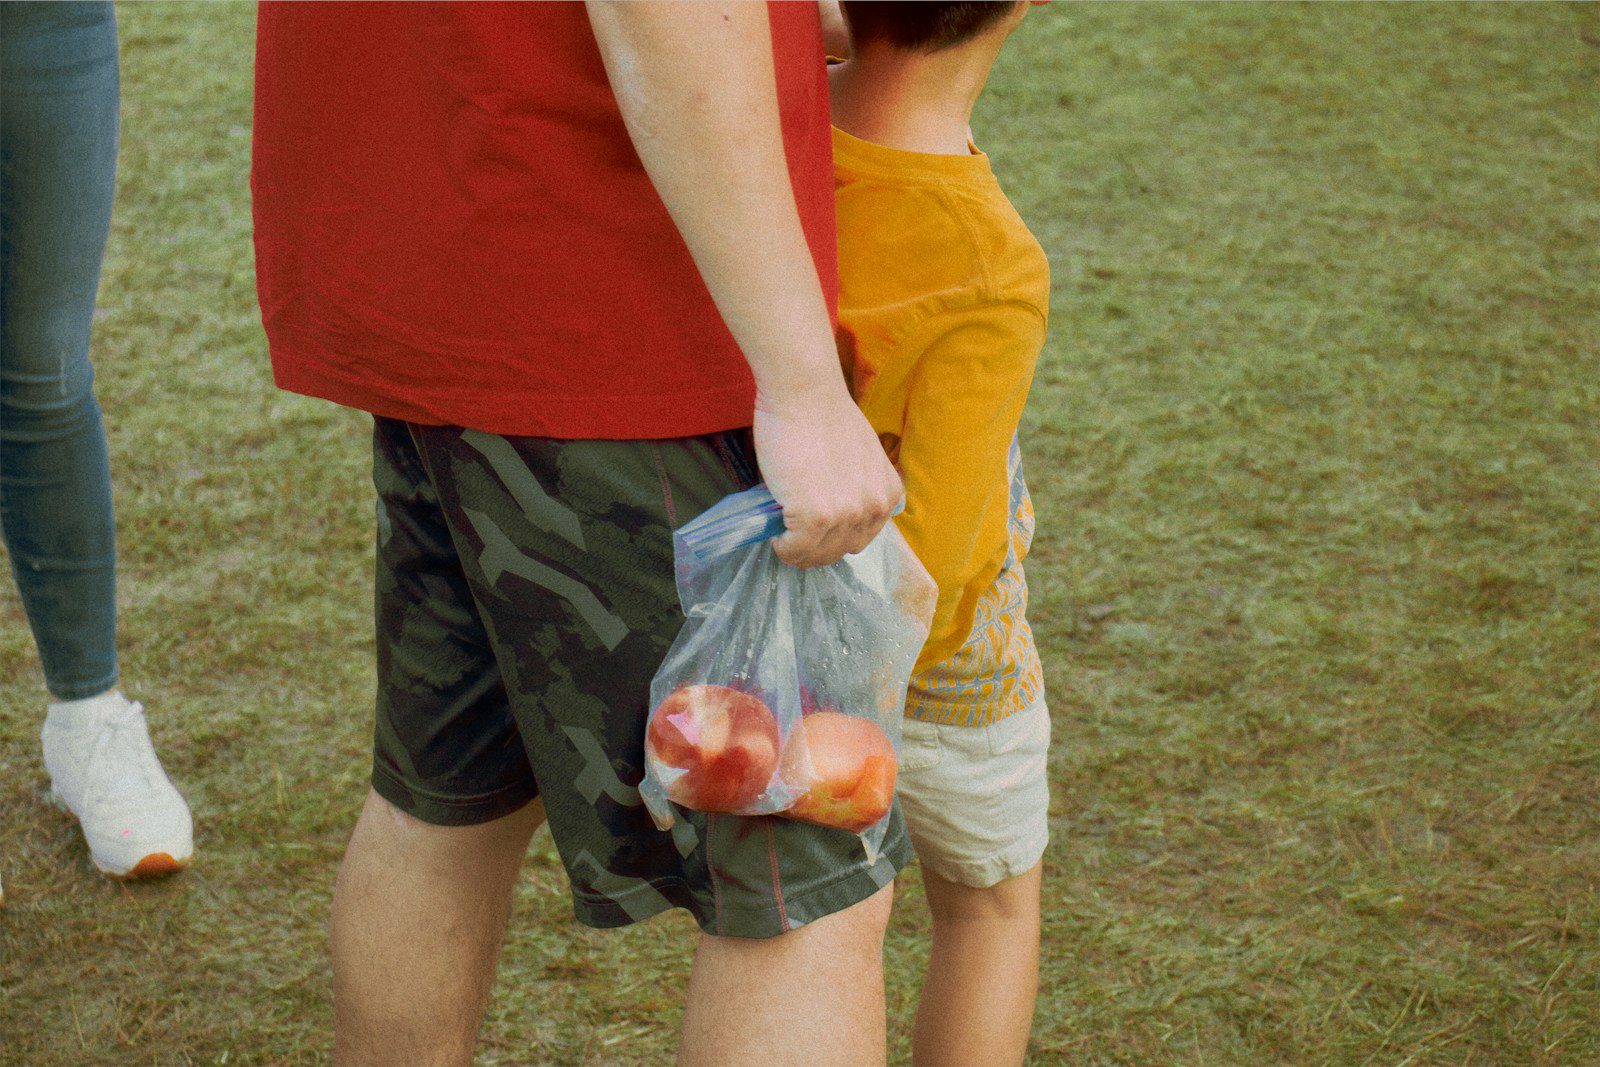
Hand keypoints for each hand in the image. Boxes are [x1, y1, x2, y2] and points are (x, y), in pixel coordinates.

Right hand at [753, 382, 902, 567]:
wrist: (805, 393)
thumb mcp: (859, 459)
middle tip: (791, 530)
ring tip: (782, 527)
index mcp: (888, 495)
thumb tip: (829, 518)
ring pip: (817, 555)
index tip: (813, 528)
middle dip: (814, 546)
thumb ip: (854, 490)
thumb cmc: (823, 416)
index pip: (860, 537)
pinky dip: (782, 546)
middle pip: (840, 551)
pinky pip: (795, 550)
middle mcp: (875, 508)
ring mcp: (847, 515)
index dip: (832, 536)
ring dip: (795, 547)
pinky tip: (775, 529)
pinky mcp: (816, 518)